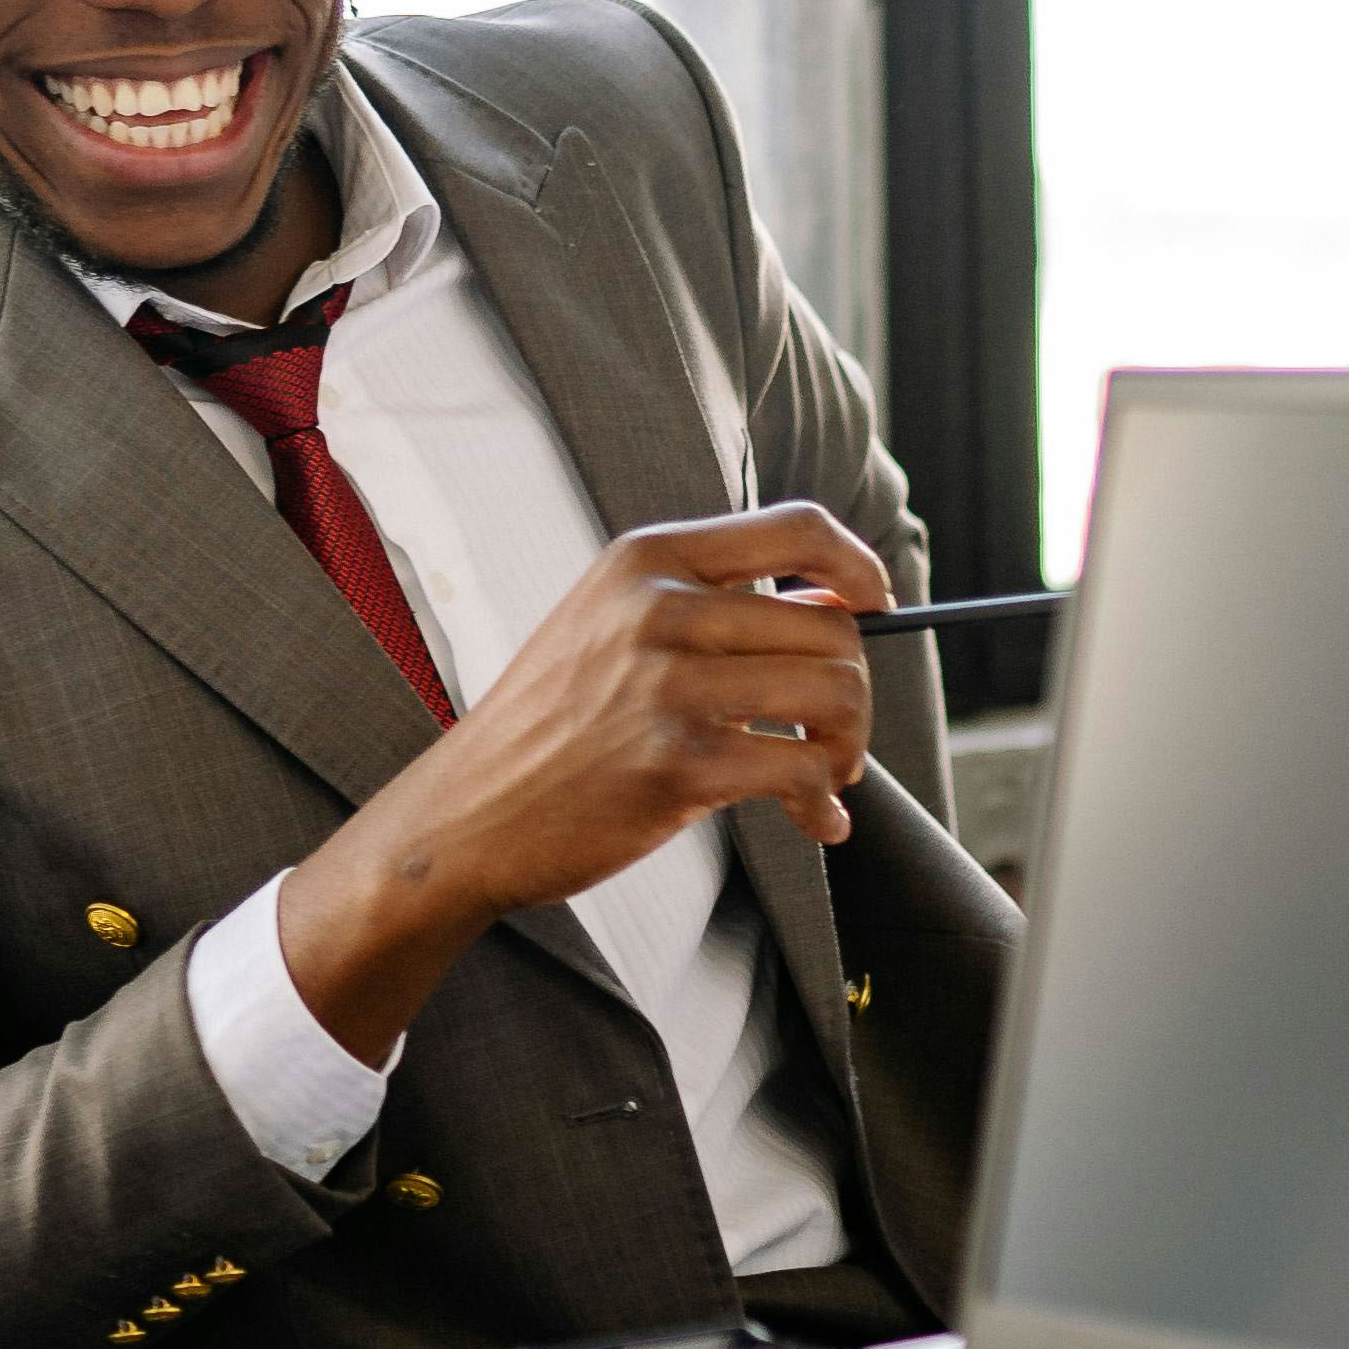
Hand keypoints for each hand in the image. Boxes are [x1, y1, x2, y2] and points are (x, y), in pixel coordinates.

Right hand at [275, 502, 890, 1059]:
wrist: (469, 813)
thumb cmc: (551, 723)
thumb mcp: (607, 623)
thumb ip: (705, 605)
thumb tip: (839, 611)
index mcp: (647, 558)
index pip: (798, 528)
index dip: (859, 564)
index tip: (878, 604)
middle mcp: (659, 609)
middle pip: (833, 626)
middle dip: (855, 688)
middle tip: (834, 733)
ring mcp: (667, 687)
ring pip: (834, 694)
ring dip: (849, 745)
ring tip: (825, 773)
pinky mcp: (678, 766)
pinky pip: (803, 769)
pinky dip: (823, 801)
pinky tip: (812, 819)